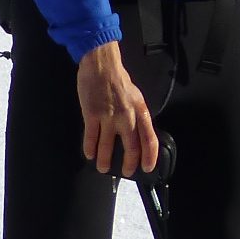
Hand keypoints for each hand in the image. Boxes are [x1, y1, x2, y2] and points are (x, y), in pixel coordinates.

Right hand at [77, 41, 159, 176]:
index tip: (147, 168)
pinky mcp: (92, 115)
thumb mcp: (136, 98)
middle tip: (125, 172)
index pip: (150, 139)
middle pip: (131, 147)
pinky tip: (89, 154)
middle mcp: (127, 116)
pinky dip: (90, 149)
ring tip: (103, 168)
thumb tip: (138, 135)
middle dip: (129, 163)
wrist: (101, 66)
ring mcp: (109, 117)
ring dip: (105, 160)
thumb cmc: (119, 81)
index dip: (150, 157)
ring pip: (108, 146)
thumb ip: (137, 116)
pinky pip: (91, 137)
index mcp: (141, 111)